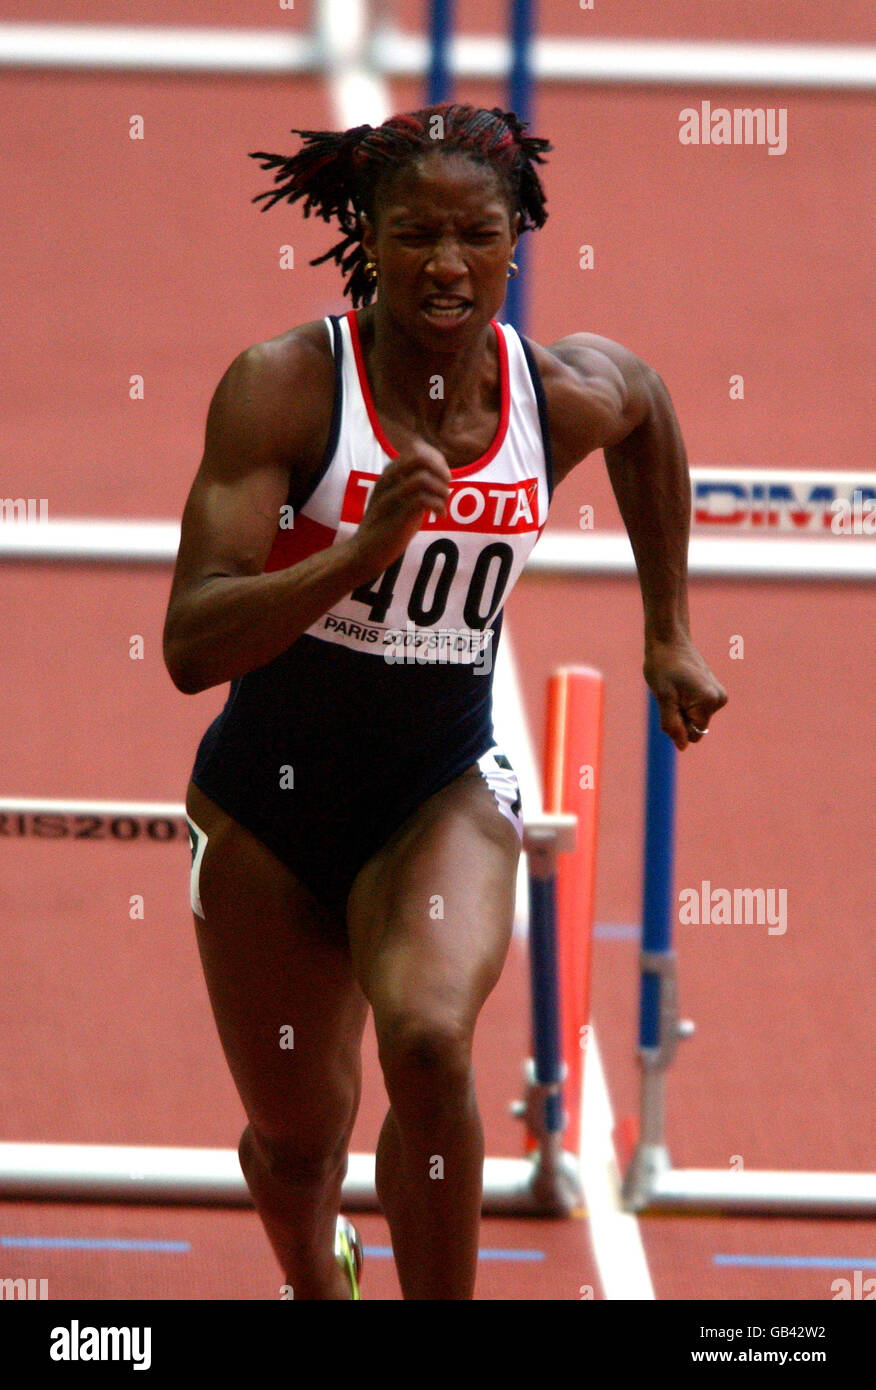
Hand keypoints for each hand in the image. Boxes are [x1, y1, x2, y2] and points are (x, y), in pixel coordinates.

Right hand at [347, 442, 450, 580]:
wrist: (365, 552)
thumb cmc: (387, 525)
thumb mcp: (400, 497)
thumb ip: (414, 484)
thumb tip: (441, 473)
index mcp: (388, 474)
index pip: (417, 451)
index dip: (438, 462)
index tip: (443, 480)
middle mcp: (387, 481)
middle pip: (419, 458)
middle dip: (441, 471)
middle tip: (446, 489)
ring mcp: (390, 498)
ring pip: (422, 478)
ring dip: (441, 491)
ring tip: (442, 505)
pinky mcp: (396, 517)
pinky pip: (422, 500)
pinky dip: (438, 506)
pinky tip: (438, 516)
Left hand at [643, 635, 727, 750]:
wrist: (669, 640)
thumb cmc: (663, 666)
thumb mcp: (663, 698)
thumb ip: (673, 724)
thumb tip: (682, 747)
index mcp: (708, 702)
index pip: (692, 735)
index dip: (677, 725)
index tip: (670, 703)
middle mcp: (719, 700)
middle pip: (695, 728)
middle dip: (680, 718)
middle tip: (670, 695)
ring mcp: (719, 696)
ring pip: (696, 720)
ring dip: (681, 710)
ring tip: (675, 688)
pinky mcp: (715, 693)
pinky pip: (697, 711)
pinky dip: (686, 704)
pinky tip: (681, 686)